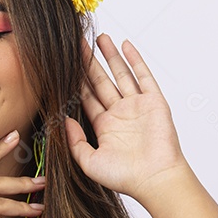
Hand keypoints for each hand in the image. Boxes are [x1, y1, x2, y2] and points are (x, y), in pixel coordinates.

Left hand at [65, 34, 189, 204]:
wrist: (154, 179)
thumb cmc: (124, 177)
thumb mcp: (88, 161)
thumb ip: (74, 141)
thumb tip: (62, 119)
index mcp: (104, 126)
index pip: (86, 97)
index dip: (76, 80)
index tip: (64, 64)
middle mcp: (120, 113)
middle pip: (100, 81)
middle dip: (89, 62)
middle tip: (77, 43)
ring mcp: (137, 106)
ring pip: (120, 74)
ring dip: (110, 56)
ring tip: (100, 38)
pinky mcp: (154, 102)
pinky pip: (143, 76)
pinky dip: (134, 60)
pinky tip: (125, 45)